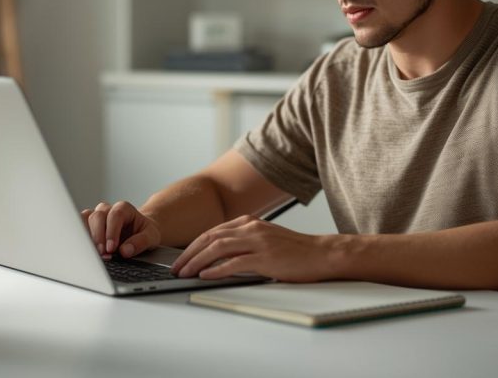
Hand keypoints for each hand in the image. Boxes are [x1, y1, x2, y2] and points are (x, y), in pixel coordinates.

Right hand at [80, 201, 161, 258]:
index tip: (111, 248)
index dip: (112, 231)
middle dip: (98, 237)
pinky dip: (81, 238)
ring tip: (94, 253)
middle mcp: (108, 210)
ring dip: (87, 236)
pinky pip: (79, 227)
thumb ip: (141, 242)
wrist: (140, 233)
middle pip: (97, 216)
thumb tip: (125, 250)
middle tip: (102, 254)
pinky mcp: (88, 226)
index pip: (115, 215)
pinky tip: (87, 250)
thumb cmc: (144, 232)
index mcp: (124, 209)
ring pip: (84, 219)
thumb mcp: (151, 236)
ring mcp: (97, 217)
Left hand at [169, 215, 334, 282]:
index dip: (192, 246)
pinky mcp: (265, 257)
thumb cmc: (295, 251)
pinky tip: (205, 276)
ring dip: (197, 261)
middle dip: (188, 253)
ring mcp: (258, 242)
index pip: (212, 232)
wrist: (321, 254)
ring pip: (218, 248)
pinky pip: (234, 263)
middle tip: (176, 267)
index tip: (181, 258)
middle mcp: (251, 228)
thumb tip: (218, 258)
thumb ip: (244, 244)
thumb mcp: (265, 240)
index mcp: (249, 223)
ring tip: (185, 273)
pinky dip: (216, 269)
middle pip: (210, 238)